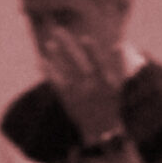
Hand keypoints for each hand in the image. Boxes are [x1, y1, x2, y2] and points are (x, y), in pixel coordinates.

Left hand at [38, 24, 126, 143]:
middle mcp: (92, 88)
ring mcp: (79, 94)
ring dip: (56, 56)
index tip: (85, 38)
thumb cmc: (113, 106)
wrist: (104, 132)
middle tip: (57, 30)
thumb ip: (119, 65)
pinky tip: (41, 61)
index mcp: (107, 85)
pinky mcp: (67, 100)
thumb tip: (117, 44)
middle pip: (77, 63)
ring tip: (49, 43)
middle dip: (67, 46)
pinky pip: (56, 83)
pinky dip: (48, 71)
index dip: (92, 51)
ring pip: (64, 71)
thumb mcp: (120, 87)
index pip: (99, 64)